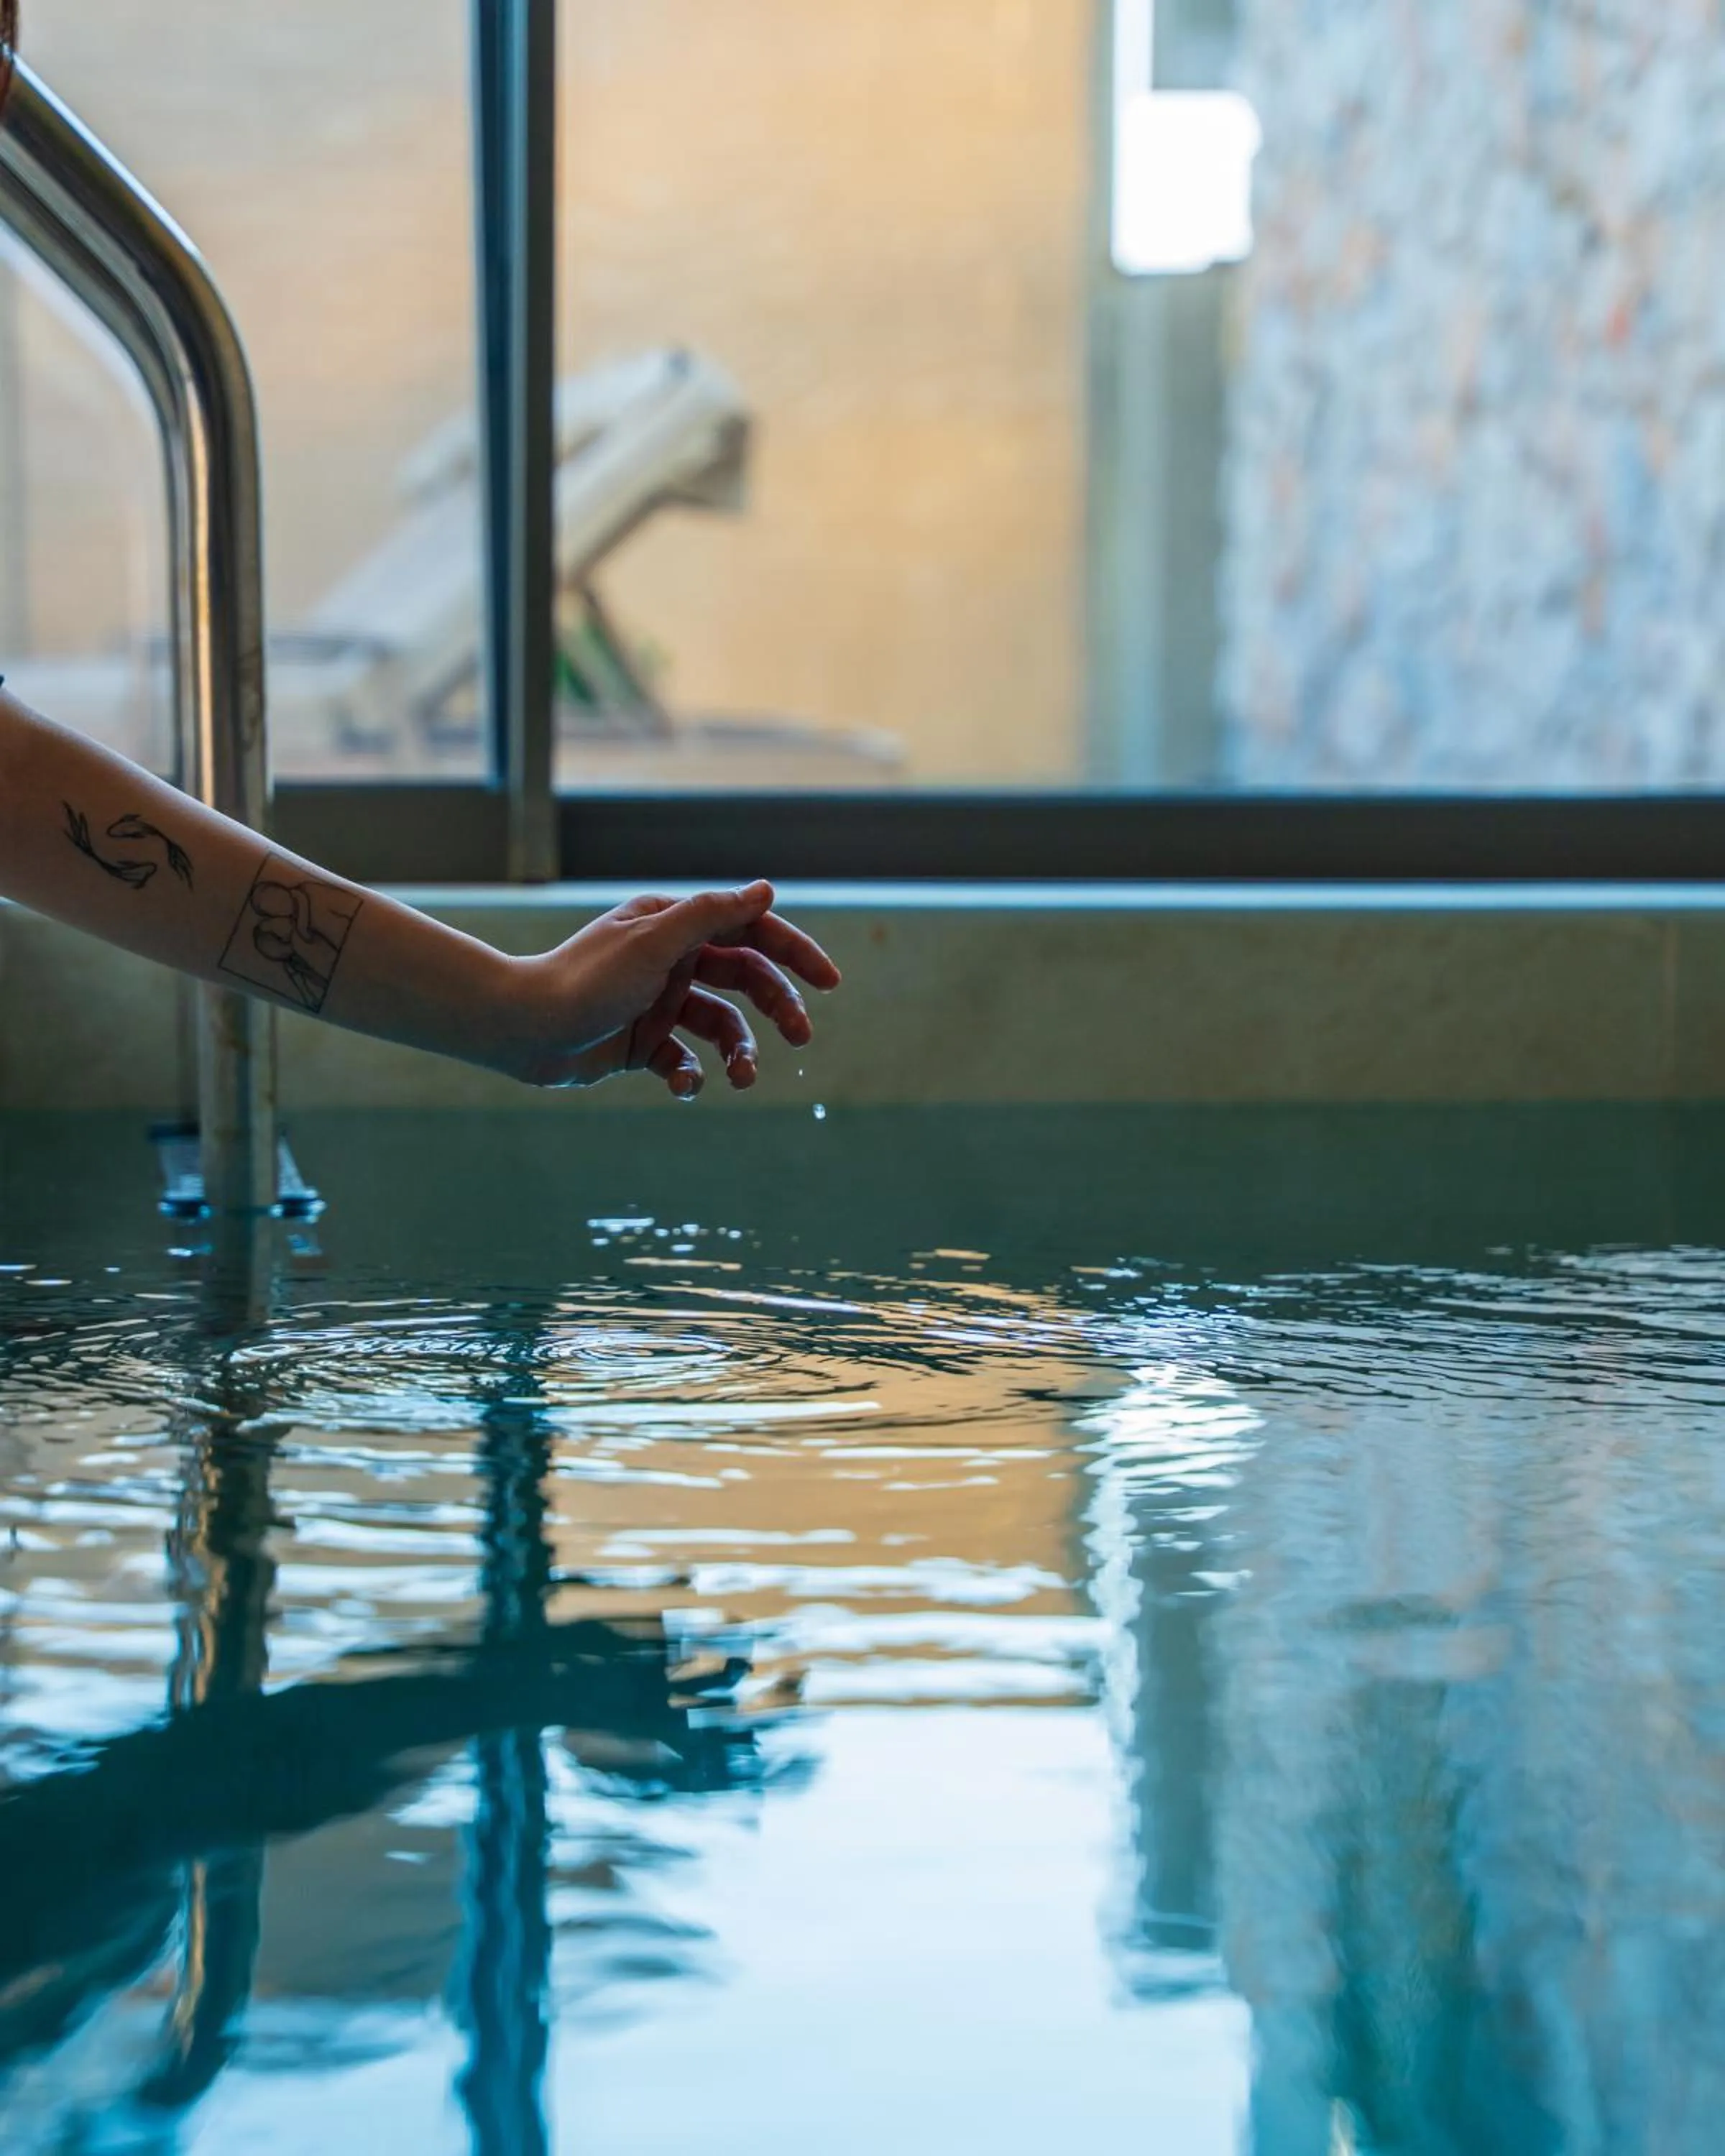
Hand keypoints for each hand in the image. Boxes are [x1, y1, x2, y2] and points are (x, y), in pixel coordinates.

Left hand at [501, 880, 841, 1094]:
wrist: (524, 1029)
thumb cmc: (587, 979)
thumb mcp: (655, 941)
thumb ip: (712, 914)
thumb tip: (766, 888)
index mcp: (674, 926)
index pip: (749, 931)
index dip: (793, 952)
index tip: (828, 981)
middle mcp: (670, 961)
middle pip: (745, 980)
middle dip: (778, 1008)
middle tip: (803, 1037)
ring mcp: (658, 1004)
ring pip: (720, 1026)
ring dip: (740, 1052)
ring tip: (743, 1079)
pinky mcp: (642, 1045)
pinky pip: (685, 1061)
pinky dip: (691, 1076)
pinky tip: (683, 1087)